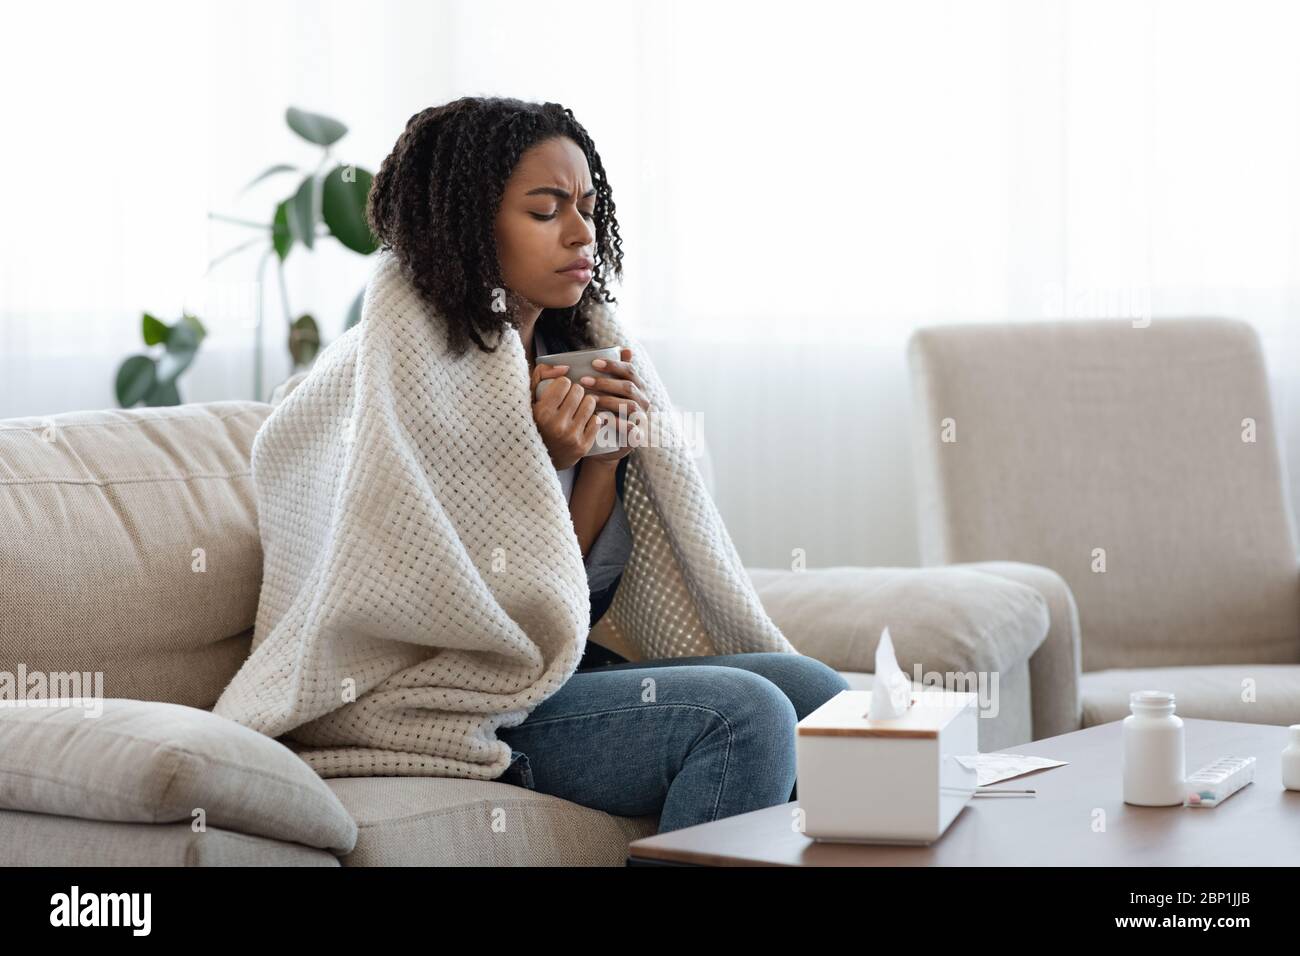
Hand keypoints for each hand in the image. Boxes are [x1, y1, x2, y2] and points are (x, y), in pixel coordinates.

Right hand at [530, 360, 599, 470]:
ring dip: (585, 403)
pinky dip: (591, 418)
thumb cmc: (534, 421)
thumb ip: (541, 374)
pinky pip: (597, 420)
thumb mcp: (529, 398)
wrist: (537, 458)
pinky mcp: (583, 446)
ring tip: (576, 408)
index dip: (562, 384)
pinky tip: (583, 420)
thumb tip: (565, 367)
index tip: (559, 391)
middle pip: (579, 391)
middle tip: (569, 399)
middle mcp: (557, 425)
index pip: (564, 383)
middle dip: (575, 392)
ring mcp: (571, 437)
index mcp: (542, 412)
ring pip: (590, 403)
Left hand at [576, 348, 650, 463]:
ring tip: (589, 400)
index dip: (613, 365)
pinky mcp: (637, 436)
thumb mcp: (607, 391)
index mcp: (637, 387)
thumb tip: (626, 349)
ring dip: (608, 401)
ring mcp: (642, 419)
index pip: (629, 371)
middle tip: (583, 381)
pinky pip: (630, 428)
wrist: (606, 443)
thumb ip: (613, 372)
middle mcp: (643, 401)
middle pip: (628, 387)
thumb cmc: (605, 411)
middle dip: (605, 382)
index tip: (593, 363)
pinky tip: (599, 418)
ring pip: (629, 406)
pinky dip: (615, 423)